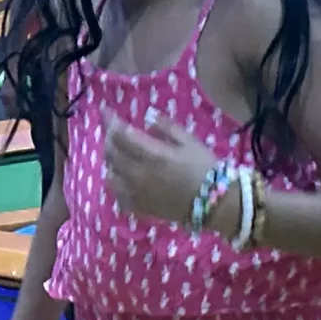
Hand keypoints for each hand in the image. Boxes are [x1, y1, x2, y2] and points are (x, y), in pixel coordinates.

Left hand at [103, 113, 219, 227]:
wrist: (214, 203)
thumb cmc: (204, 167)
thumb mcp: (188, 140)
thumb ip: (165, 127)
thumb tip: (147, 116)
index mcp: (151, 155)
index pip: (120, 134)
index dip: (110, 121)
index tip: (106, 111)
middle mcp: (138, 174)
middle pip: (111, 153)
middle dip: (109, 138)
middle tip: (114, 130)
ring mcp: (137, 193)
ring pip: (110, 174)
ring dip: (110, 160)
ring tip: (117, 152)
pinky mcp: (140, 208)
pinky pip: (118, 195)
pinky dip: (116, 182)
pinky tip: (122, 176)